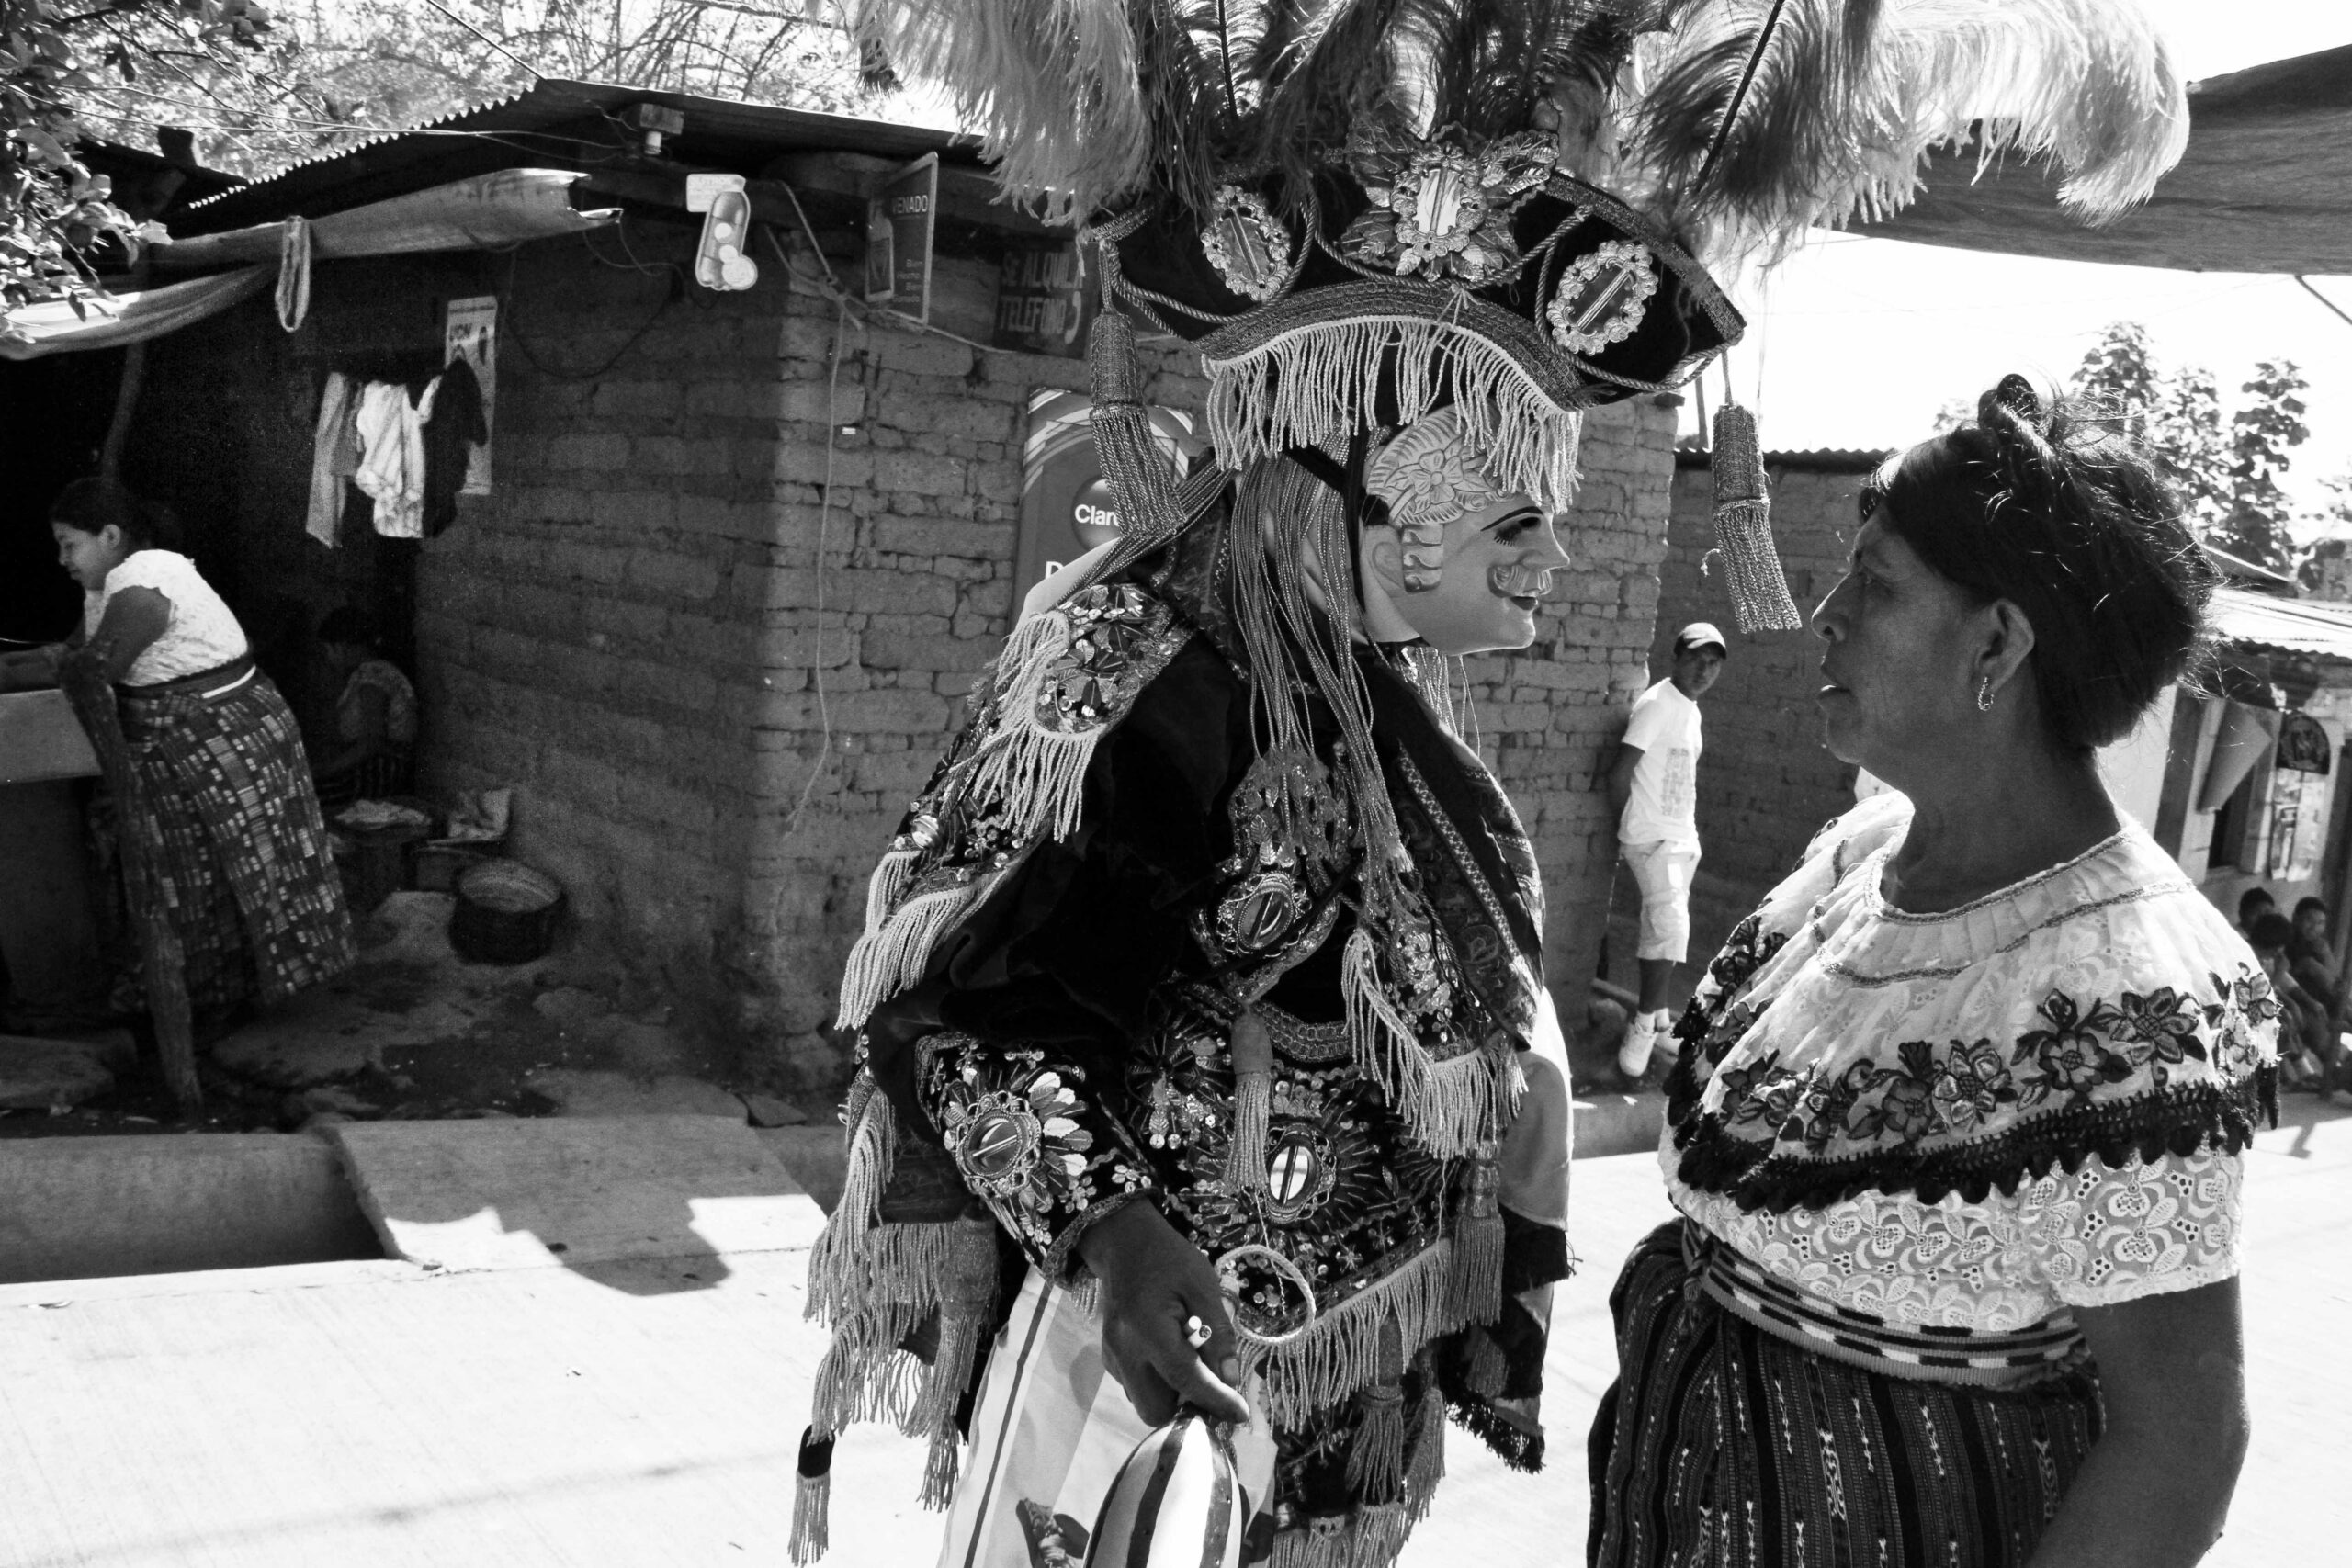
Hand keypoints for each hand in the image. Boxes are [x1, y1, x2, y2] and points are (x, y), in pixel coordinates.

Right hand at [1075, 1199, 1248, 1425]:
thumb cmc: (1168, 1259)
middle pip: (1156, 1410)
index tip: (1240, 1415)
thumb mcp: (1203, 1285)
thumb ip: (1218, 1333)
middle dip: (1187, 1408)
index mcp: (1147, 1329)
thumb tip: (1230, 1379)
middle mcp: (1123, 1351)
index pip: (1184, 1379)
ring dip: (1174, 1398)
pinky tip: (1173, 1357)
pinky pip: (1138, 1389)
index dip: (1214, 1401)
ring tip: (1195, 1365)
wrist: (1125, 1244)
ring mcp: (1112, 1357)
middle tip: (1215, 1388)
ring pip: (1146, 1403)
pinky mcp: (1110, 1359)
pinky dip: (1160, 1385)